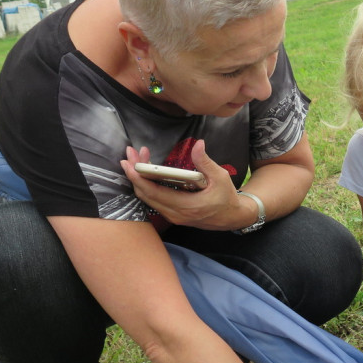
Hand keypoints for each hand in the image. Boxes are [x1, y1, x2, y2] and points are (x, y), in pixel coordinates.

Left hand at [121, 140, 243, 229]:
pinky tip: (145, 172)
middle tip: (130, 154)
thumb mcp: (220, 178)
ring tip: (136, 160)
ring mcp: (173, 216)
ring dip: (139, 179)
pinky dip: (146, 186)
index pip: (154, 192)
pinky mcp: (173, 215)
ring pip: (147, 199)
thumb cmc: (227, 198)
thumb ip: (206, 162)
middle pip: (145, 195)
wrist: (232, 217)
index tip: (129, 162)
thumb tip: (198, 144)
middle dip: (134, 174)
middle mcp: (176, 214)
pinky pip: (153, 201)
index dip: (138, 178)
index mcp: (186, 207)